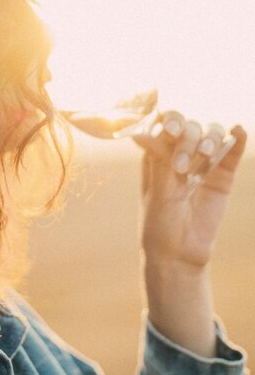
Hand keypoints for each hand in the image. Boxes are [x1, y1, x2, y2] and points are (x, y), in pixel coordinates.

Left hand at [134, 112, 246, 268]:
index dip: (169, 120)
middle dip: (186, 139)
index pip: (165, 124)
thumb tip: (137, 133)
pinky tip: (237, 131)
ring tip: (206, 155)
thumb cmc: (159, 223)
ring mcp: (203, 162)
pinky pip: (231, 152)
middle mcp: (180, 152)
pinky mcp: (223, 175)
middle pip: (189, 127)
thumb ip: (157, 161)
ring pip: (211, 134)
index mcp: (157, 152)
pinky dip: (236, 139)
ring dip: (210, 138)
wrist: (180, 254)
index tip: (171, 130)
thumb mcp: (156, 191)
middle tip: (181, 166)